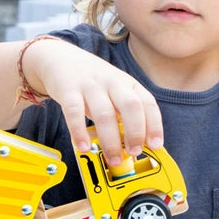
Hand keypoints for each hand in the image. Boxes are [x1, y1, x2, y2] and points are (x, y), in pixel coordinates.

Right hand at [21, 38, 162, 166]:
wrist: (62, 59)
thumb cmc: (94, 82)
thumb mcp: (116, 92)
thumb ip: (126, 115)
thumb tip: (139, 145)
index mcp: (128, 84)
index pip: (148, 103)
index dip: (155, 125)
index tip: (156, 145)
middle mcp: (112, 82)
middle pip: (130, 106)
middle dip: (135, 132)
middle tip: (134, 152)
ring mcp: (90, 85)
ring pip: (104, 113)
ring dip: (110, 140)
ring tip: (112, 158)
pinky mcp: (68, 89)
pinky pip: (74, 112)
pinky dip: (79, 132)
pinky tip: (83, 146)